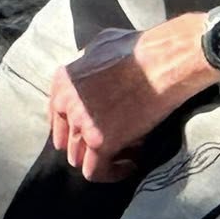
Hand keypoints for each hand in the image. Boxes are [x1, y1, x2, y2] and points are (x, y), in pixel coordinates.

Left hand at [47, 19, 213, 182]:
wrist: (162, 62)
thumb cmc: (140, 49)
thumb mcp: (100, 45)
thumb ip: (86, 62)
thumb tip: (88, 68)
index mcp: (63, 81)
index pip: (56, 117)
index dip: (75, 128)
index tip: (94, 132)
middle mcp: (65, 102)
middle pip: (68, 139)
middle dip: (88, 145)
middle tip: (112, 144)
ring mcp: (81, 123)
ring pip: (78, 158)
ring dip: (101, 159)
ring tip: (125, 153)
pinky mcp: (100, 141)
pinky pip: (95, 172)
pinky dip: (111, 173)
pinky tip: (130, 165)